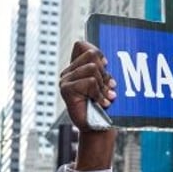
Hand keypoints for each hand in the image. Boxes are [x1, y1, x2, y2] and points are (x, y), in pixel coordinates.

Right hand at [59, 41, 116, 170]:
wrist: (98, 127)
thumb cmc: (103, 105)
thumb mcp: (105, 83)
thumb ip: (103, 70)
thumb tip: (105, 60)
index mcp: (77, 68)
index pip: (82, 45)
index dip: (97, 52)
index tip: (106, 66)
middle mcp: (69, 72)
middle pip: (92, 55)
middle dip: (105, 72)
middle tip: (107, 88)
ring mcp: (65, 80)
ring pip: (93, 69)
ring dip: (103, 86)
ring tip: (104, 98)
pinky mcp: (66, 89)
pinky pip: (90, 82)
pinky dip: (99, 94)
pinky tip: (101, 103)